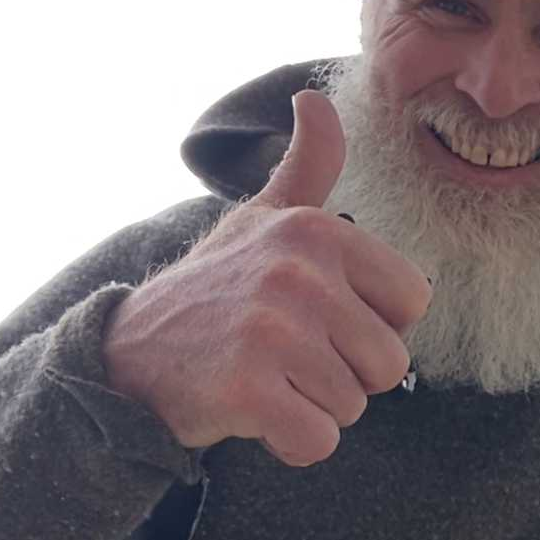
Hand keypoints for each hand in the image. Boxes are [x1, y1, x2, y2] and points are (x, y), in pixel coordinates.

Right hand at [102, 91, 431, 466]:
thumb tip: (315, 97)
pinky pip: (319, 441)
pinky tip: (252, 413)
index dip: (372, 324)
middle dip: (344, 374)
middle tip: (286, 357)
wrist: (126, 354)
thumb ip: (308, 165)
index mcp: (317, 230)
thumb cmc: (213, 289)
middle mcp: (299, 272)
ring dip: (313, 407)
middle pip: (389, 363)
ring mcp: (273, 330)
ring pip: (353, 406)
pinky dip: (291, 442)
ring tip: (264, 378)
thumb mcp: (261, 218)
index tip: (319, 318)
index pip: (413, 302)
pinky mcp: (248, 388)